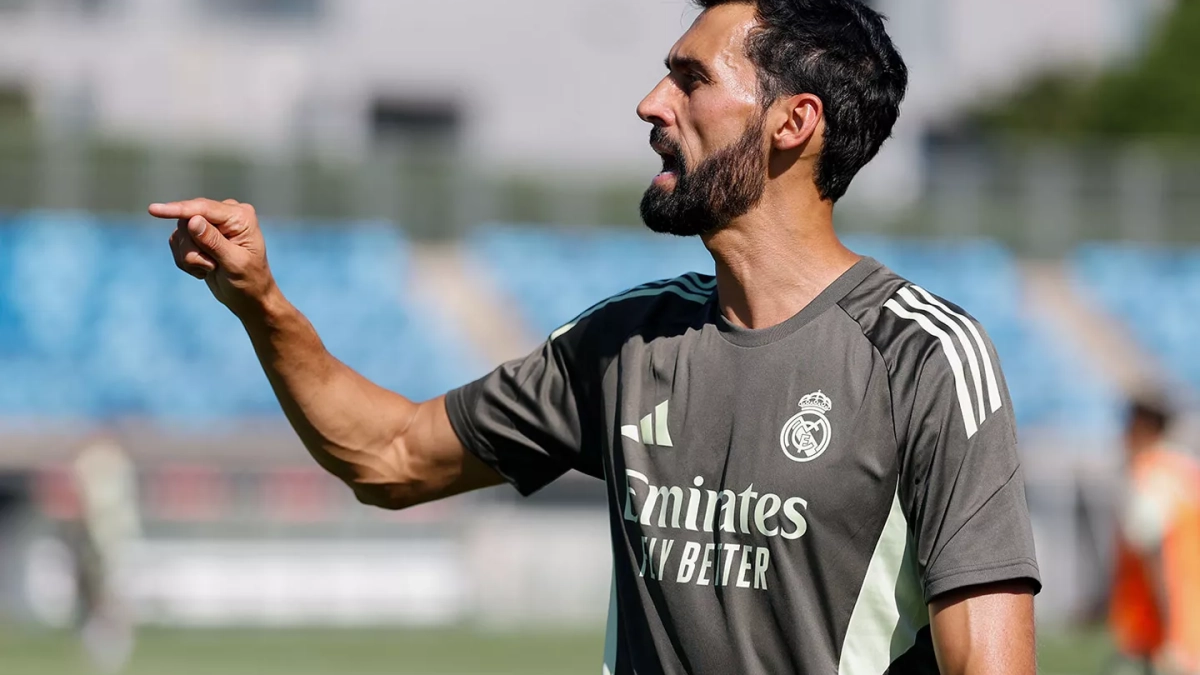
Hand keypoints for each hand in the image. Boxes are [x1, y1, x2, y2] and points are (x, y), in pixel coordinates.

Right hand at [153, 198, 277, 318]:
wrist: (248, 297)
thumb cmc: (249, 281)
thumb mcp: (234, 263)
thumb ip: (213, 242)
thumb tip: (193, 220)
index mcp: (240, 216)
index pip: (203, 209)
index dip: (178, 209)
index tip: (153, 210)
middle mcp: (225, 214)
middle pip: (187, 222)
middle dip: (193, 249)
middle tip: (211, 267)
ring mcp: (210, 223)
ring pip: (180, 234)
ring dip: (191, 258)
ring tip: (211, 269)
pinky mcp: (197, 235)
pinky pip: (176, 243)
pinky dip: (186, 261)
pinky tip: (204, 269)